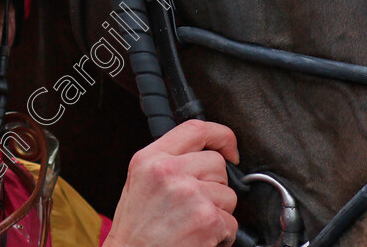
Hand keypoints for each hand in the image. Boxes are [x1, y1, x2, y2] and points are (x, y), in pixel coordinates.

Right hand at [103, 120, 239, 246]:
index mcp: (150, 159)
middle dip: (214, 184)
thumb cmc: (135, 228)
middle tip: (194, 204)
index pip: (195, 129)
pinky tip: (199, 237)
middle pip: (217, 164)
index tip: (230, 148)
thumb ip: (167, 161)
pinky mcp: (207, 218)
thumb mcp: (139, 181)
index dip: (221, 136)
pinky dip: (221, 234)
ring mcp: (190, 194)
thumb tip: (203, 152)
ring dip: (218, 211)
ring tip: (192, 223)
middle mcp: (169, 171)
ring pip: (228, 194)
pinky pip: (231, 222)